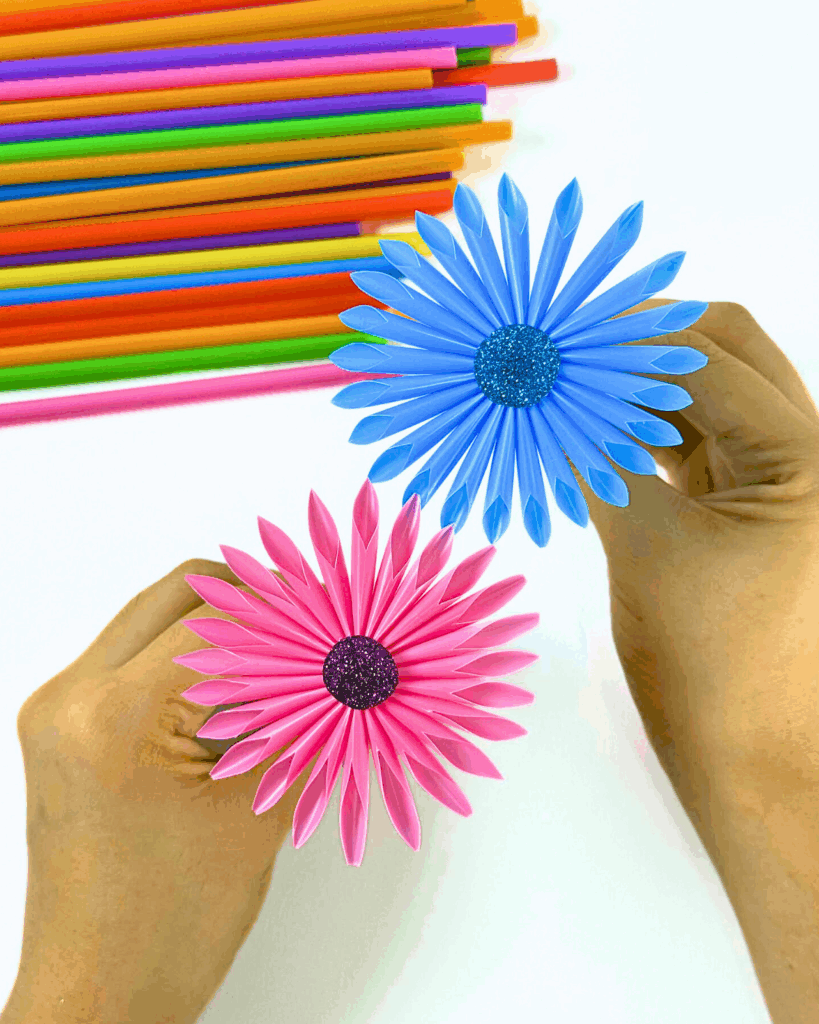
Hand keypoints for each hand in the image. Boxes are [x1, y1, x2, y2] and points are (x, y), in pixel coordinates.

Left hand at [3, 561, 304, 1023]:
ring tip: (284, 665)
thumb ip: (302, 720)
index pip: (218, 619)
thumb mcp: (254, 810)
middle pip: (179, 594)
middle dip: (256, 602)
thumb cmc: (168, 927)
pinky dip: (195, 660)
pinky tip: (243, 694)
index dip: (290, 610)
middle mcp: (71, 695)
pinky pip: (138, 657)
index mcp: (112, 715)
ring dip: (225, 630)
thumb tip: (343, 662)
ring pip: (157, 619)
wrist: (97, 996)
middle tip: (314, 630)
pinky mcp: (65, 725)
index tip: (339, 616)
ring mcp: (60, 707)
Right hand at [575, 301, 818, 1022]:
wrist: (752, 760)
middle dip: (641, 342)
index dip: (619, 337)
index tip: (551, 332)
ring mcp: (789, 479)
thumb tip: (547, 392)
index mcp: (803, 458)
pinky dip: (655, 427)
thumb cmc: (706, 666)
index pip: (701, 355)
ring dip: (646, 383)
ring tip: (574, 385)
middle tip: (565, 352)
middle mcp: (811, 453)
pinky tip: (601, 432)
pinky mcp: (762, 505)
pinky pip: (706, 439)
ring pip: (714, 391)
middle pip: (724, 349)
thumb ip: (596, 456)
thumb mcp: (642, 546)